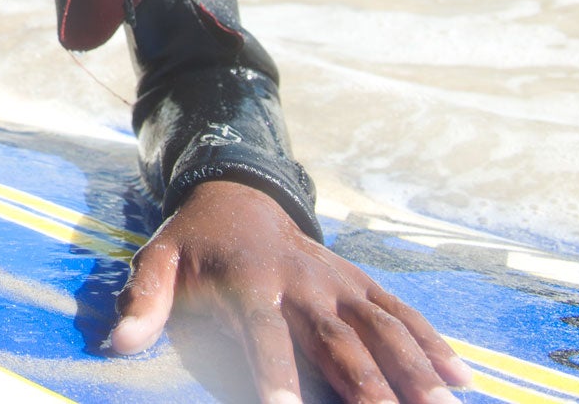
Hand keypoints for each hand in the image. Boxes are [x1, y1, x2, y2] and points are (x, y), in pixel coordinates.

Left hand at [110, 181, 469, 403]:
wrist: (237, 193)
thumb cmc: (194, 241)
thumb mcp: (157, 259)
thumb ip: (143, 300)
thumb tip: (118, 344)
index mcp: (250, 282)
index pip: (265, 336)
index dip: (275, 375)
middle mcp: (303, 282)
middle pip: (340, 340)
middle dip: (366, 385)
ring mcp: (338, 282)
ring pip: (382, 328)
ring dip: (414, 370)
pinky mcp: (360, 283)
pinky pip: (401, 313)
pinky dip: (432, 343)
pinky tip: (461, 379)